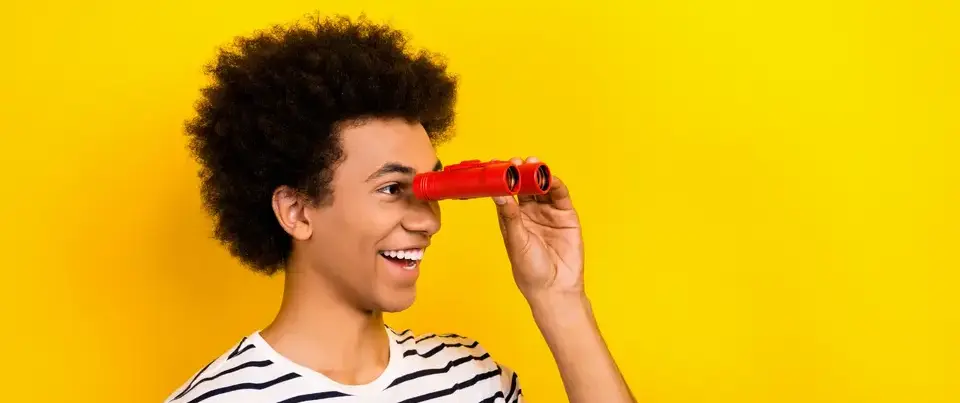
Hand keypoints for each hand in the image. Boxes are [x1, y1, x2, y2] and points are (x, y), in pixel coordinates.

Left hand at [493, 156, 584, 304]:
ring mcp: (548, 213)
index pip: (507, 193)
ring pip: (542, 188)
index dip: (503, 180)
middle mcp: (530, 213)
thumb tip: (498, 194)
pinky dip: (556, 185)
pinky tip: (550, 178)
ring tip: (533, 164)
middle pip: (525, 186)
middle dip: (521, 173)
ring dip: (538, 175)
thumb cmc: (530, 271)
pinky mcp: (566, 216)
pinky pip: (560, 196)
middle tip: (518, 162)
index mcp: (513, 219)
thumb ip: (510, 217)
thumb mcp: (517, 242)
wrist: (556, 288)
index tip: (499, 167)